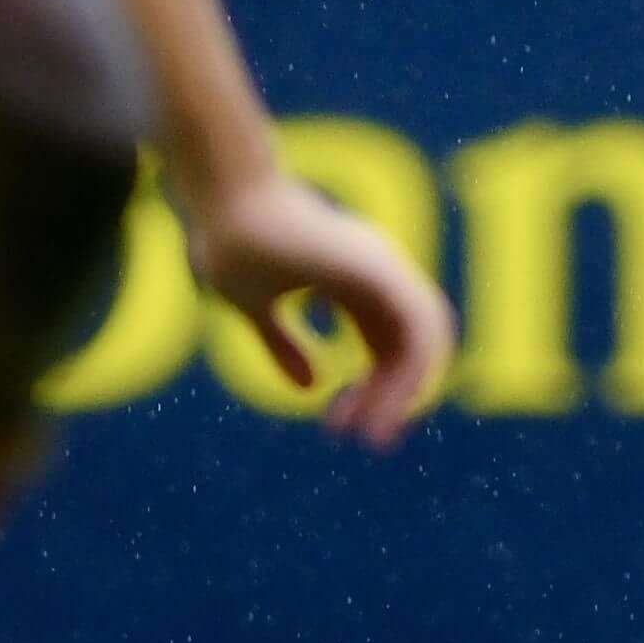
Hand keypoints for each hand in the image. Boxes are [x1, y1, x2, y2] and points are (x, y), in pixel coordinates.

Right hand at [182, 164, 454, 444]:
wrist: (219, 202)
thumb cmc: (228, 243)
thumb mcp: (255, 308)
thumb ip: (283, 345)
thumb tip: (310, 386)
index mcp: (351, 279)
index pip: (386, 342)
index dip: (375, 386)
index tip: (342, 426)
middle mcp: (375, 271)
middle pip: (408, 344)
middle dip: (393, 396)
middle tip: (367, 440)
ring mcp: (380, 265)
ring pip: (424, 337)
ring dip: (404, 390)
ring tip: (373, 433)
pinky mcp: (378, 267)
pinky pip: (420, 324)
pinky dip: (412, 369)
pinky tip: (385, 404)